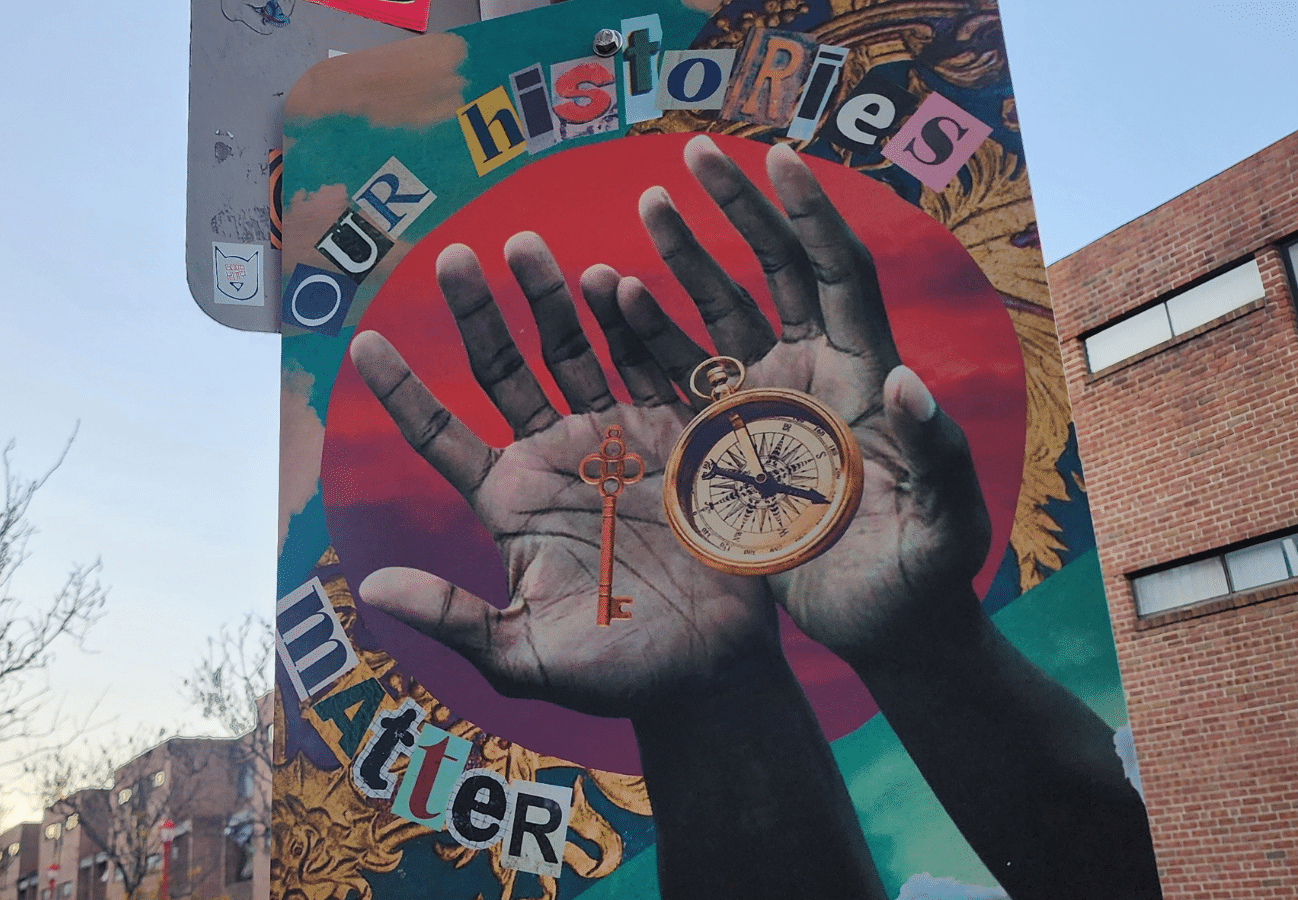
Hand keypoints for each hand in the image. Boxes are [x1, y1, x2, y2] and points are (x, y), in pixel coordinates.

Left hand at [350, 234, 774, 718]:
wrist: (712, 674)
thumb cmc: (613, 672)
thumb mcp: (522, 654)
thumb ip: (453, 616)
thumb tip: (370, 588)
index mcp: (508, 500)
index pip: (441, 434)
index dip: (403, 390)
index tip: (360, 342)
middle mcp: (556, 457)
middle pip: (506, 369)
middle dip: (480, 313)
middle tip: (453, 256)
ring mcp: (618, 439)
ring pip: (575, 352)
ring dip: (550, 300)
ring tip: (526, 246)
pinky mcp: (678, 436)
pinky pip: (652, 366)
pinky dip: (633, 325)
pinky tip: (612, 283)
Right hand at [619, 135, 992, 663]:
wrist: (881, 627)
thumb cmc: (925, 577)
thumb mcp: (945, 525)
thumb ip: (935, 455)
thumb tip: (908, 382)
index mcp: (865, 375)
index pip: (841, 274)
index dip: (811, 215)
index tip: (776, 159)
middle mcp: (815, 372)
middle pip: (776, 270)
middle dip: (737, 211)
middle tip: (692, 156)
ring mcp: (768, 401)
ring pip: (721, 311)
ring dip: (685, 259)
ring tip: (648, 205)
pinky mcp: (727, 439)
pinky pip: (681, 371)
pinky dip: (648, 333)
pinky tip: (612, 294)